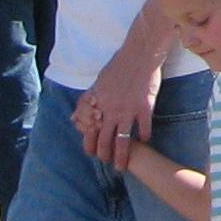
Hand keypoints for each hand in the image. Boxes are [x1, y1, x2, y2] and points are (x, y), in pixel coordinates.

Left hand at [77, 41, 163, 164]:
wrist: (139, 53)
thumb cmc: (119, 64)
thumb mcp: (98, 82)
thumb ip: (87, 101)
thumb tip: (75, 117)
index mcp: (99, 104)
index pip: (90, 131)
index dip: (90, 145)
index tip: (92, 153)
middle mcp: (111, 111)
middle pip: (105, 140)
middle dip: (105, 155)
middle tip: (107, 163)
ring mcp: (128, 110)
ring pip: (123, 140)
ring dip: (122, 156)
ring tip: (122, 166)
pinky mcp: (145, 107)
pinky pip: (144, 128)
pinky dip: (145, 137)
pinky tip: (145, 141)